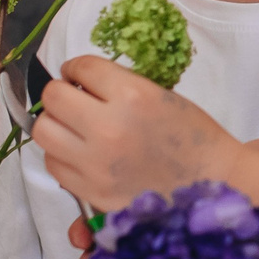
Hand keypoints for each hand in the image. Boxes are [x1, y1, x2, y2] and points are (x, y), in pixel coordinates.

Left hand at [34, 55, 244, 209]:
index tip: (79, 74)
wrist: (214, 184)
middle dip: (61, 94)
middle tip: (74, 100)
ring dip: (56, 124)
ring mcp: (96, 163)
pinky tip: (82, 154)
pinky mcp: (91, 191)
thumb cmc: (192, 137)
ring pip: (44, 131)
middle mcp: (109, 127)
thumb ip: (117, 86)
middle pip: (53, 98)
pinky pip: (54, 165)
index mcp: (132, 95)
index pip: (82, 67)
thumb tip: (77, 83)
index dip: (76, 68)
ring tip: (74, 128)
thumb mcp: (161, 96)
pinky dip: (62, 155)